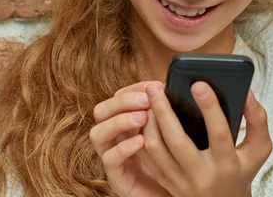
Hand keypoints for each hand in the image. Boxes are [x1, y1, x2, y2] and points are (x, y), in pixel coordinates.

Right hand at [89, 81, 170, 196]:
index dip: (133, 88)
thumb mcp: (171, 132)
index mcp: (126, 122)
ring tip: (143, 117)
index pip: (117, 97)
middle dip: (123, 101)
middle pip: (101, 110)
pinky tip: (141, 141)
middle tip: (146, 100)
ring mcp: (112, 157)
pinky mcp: (117, 178)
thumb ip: (167, 113)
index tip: (155, 85)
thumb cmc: (175, 162)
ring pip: (98, 133)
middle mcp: (114, 138)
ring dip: (119, 121)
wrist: (174, 195)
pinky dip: (123, 147)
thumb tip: (174, 88)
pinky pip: (109, 160)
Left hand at [140, 81, 272, 196]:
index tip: (199, 83)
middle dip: (164, 110)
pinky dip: (144, 135)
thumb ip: (258, 120)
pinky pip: (148, 157)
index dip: (209, 107)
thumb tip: (247, 92)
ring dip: (150, 121)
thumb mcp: (258, 149)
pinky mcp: (165, 182)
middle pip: (177, 140)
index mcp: (227, 164)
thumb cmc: (241, 172)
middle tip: (156, 87)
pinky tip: (145, 118)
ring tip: (149, 100)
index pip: (218, 133)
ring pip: (156, 148)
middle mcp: (202, 175)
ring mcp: (180, 181)